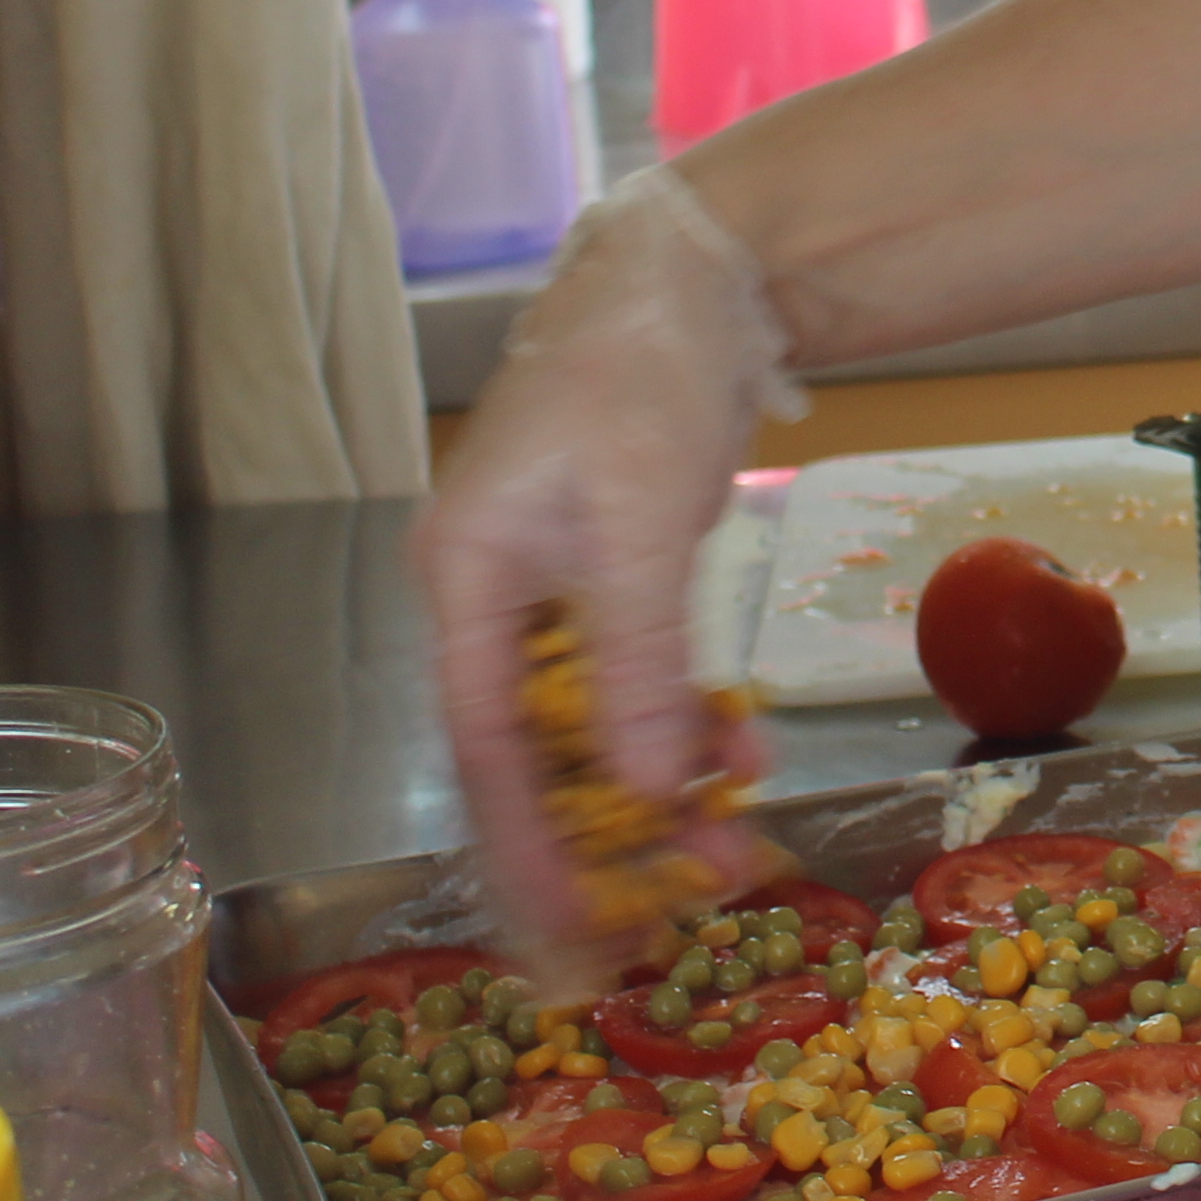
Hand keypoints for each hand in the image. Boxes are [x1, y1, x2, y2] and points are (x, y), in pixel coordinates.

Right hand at [411, 167, 800, 971]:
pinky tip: (735, 759)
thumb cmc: (641, 368)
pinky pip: (636, 676)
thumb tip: (642, 787)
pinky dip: (683, 720)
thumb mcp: (640, 518)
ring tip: (727, 851)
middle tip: (665, 919)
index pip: (484, 747)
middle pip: (537, 749)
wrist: (695, 268)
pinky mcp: (611, 574)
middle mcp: (492, 593)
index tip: (566, 932)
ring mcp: (552, 585)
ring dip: (657, 784)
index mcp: (464, 578)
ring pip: (596, 720)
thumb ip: (637, 660)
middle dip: (602, 834)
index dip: (523, 846)